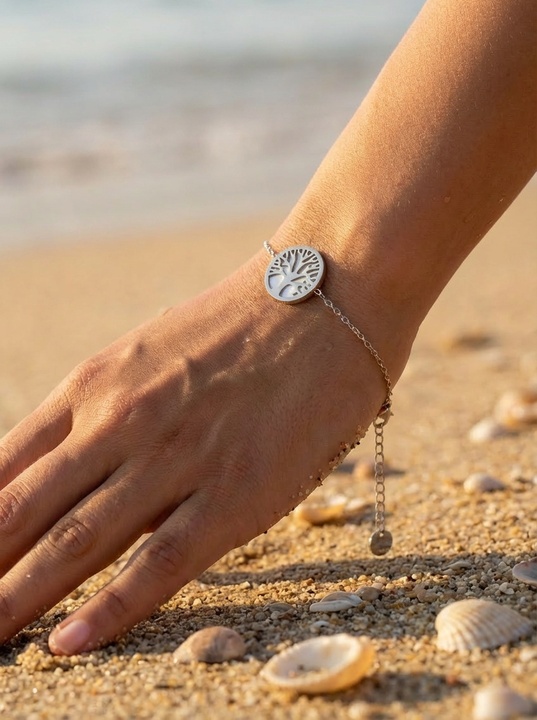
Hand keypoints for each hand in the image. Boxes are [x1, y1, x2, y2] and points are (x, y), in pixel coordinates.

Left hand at [0, 251, 408, 654]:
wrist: (327, 299)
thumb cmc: (237, 329)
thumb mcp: (148, 355)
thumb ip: (102, 412)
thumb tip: (61, 472)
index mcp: (95, 385)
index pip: (2, 469)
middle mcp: (122, 420)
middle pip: (23, 513)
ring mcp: (177, 457)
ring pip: (76, 542)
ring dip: (17, 597)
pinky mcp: (237, 492)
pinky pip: (162, 560)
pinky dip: (111, 608)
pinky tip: (67, 643)